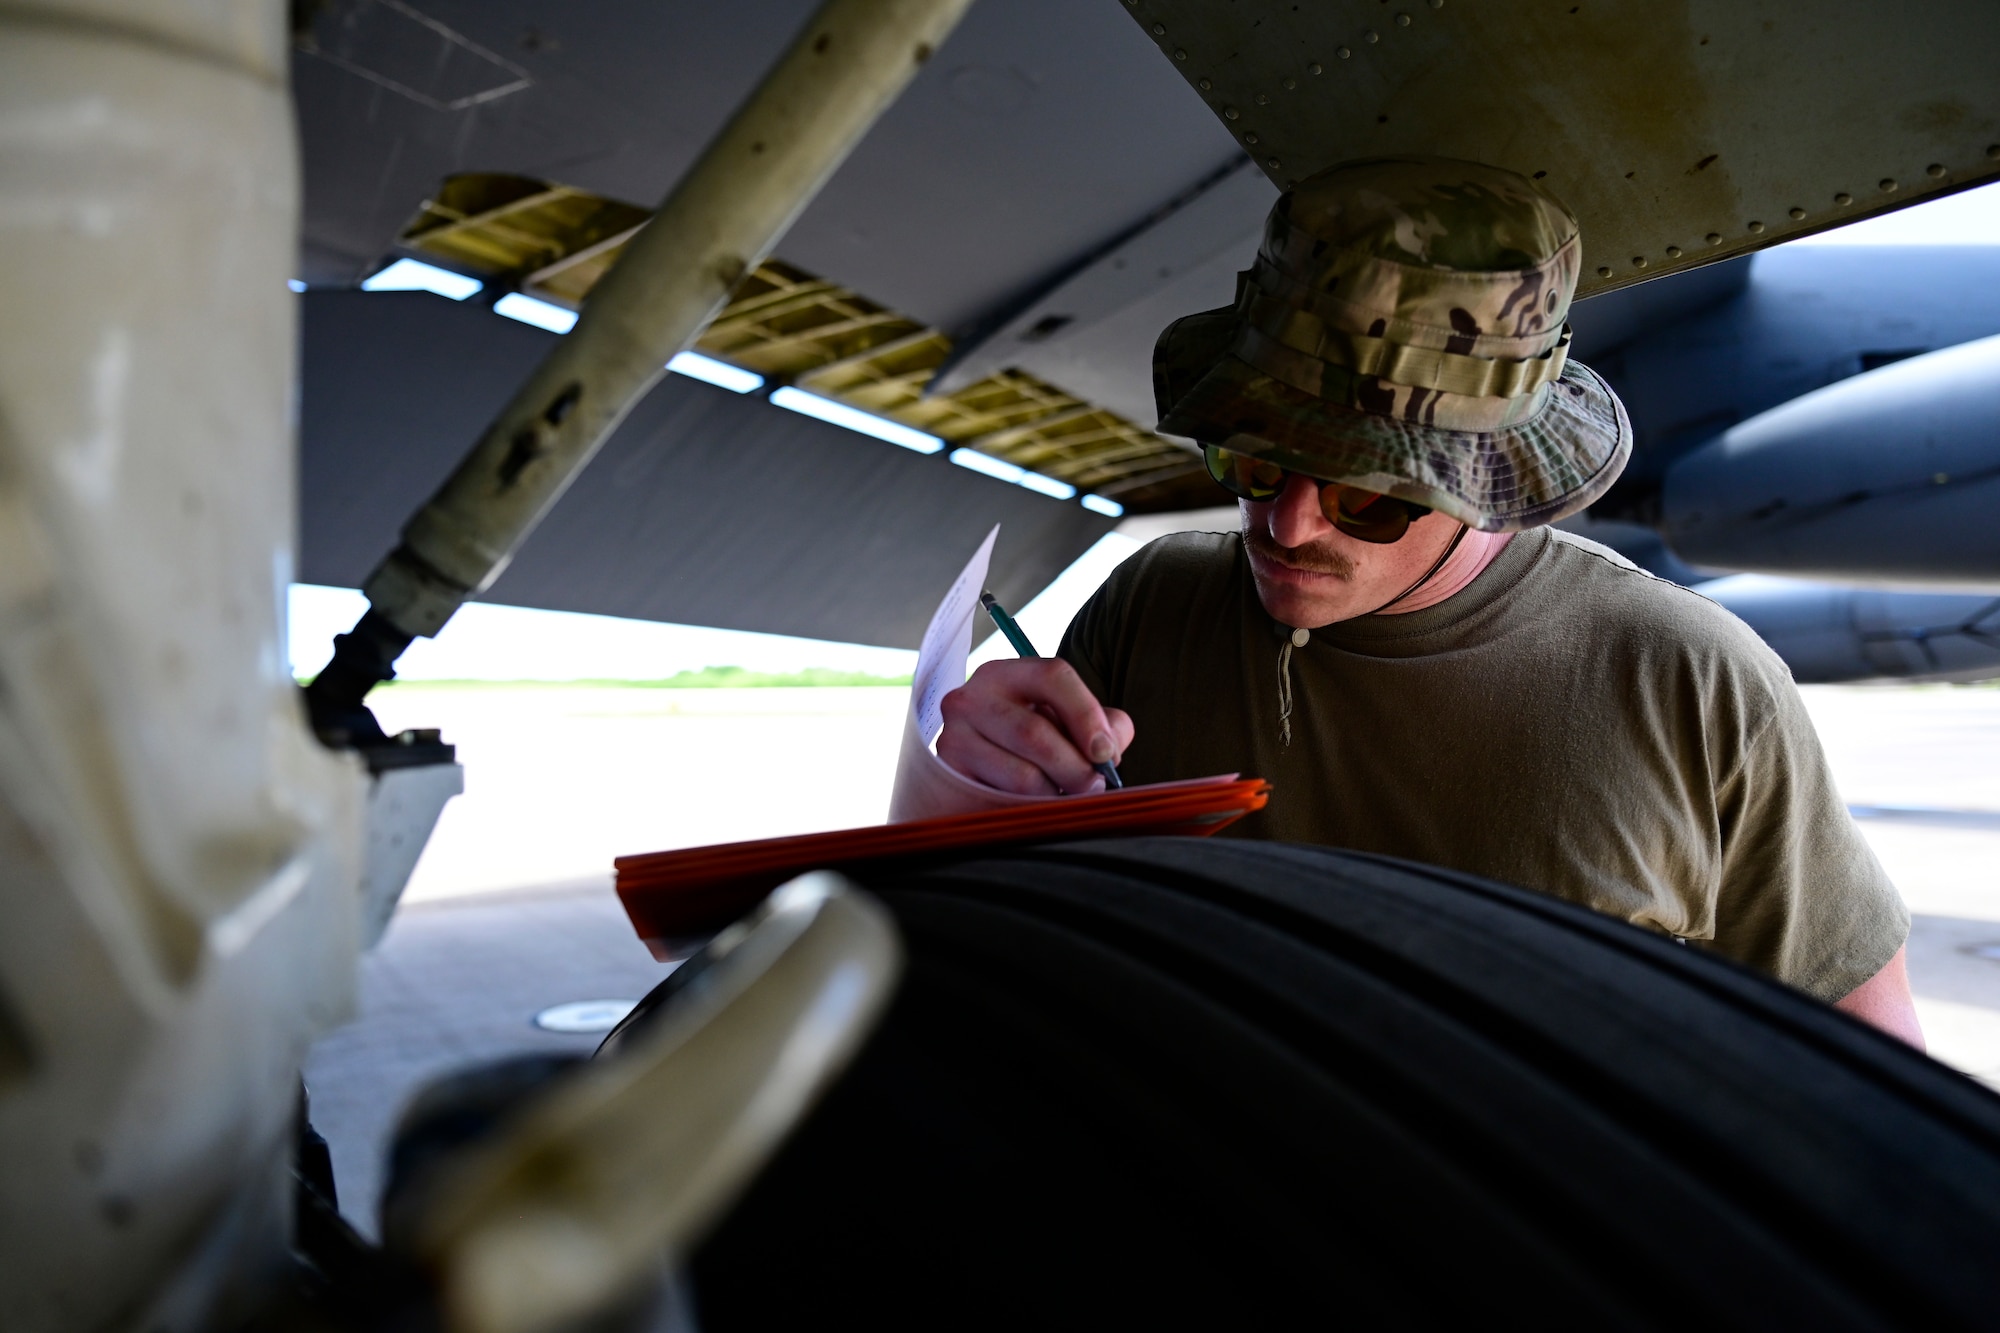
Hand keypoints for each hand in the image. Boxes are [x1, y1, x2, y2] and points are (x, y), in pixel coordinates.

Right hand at [937, 658, 1134, 795]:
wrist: (979, 778)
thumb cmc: (1033, 746)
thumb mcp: (1070, 724)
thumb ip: (1105, 726)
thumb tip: (1108, 751)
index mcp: (1006, 674)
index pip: (1052, 677)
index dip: (1086, 715)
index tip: (1106, 753)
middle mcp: (971, 698)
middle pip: (1035, 733)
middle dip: (1076, 768)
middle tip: (1094, 786)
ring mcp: (953, 737)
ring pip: (1023, 776)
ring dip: (1055, 794)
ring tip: (1063, 797)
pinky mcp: (950, 778)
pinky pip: (1004, 802)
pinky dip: (1030, 810)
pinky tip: (1033, 806)